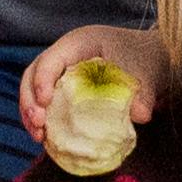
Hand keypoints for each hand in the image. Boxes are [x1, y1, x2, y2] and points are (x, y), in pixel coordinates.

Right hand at [18, 22, 159, 147]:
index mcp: (79, 42)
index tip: (45, 103)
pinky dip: (42, 120)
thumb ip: (143, 94)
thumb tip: (141, 115)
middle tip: (39, 125)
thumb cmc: (145, 61)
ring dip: (30, 114)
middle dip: (30, 100)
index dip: (42, 80)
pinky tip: (47, 138)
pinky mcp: (64, 88)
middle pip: (33, 74)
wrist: (151, 60)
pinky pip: (45, 102)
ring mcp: (62, 71)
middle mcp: (65, 54)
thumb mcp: (147, 74)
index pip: (51, 59)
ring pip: (33, 89)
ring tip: (40, 137)